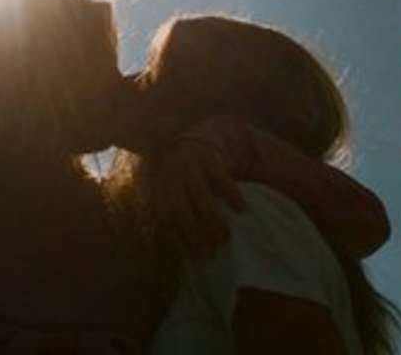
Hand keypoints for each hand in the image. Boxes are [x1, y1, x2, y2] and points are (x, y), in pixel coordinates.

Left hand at [150, 138, 244, 258]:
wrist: (192, 143)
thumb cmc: (185, 180)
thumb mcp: (173, 195)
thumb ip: (176, 217)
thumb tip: (188, 255)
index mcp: (158, 188)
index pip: (166, 220)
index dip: (181, 240)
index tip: (197, 258)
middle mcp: (169, 175)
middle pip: (180, 209)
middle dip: (196, 233)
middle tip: (214, 252)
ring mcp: (187, 163)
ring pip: (199, 195)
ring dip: (213, 219)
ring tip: (226, 236)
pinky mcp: (207, 155)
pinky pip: (220, 177)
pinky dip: (231, 194)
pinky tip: (242, 210)